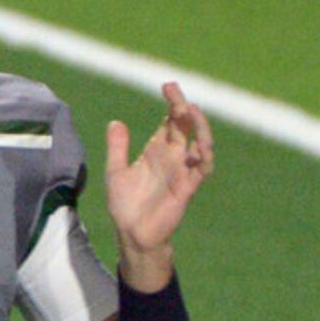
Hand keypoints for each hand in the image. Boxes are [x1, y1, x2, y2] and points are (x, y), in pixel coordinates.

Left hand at [106, 81, 213, 286]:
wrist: (131, 234)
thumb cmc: (126, 205)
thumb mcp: (116, 172)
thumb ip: (117, 148)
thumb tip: (115, 122)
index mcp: (157, 150)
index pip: (170, 121)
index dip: (172, 103)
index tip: (167, 86)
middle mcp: (173, 157)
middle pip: (185, 125)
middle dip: (183, 107)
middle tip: (175, 91)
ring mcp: (182, 171)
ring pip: (201, 142)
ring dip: (200, 126)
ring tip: (190, 110)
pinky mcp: (187, 188)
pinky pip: (202, 169)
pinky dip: (204, 156)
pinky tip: (200, 145)